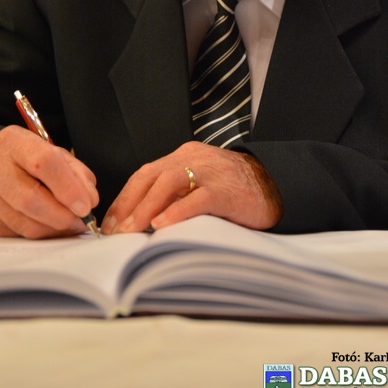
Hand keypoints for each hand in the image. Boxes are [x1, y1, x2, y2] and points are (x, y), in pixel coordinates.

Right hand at [0, 126, 98, 237]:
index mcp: (13, 142)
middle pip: (30, 199)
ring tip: (70, 223)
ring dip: (54, 228)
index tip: (85, 205)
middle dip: (62, 215)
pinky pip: (17, 234)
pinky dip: (40, 233)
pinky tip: (48, 224)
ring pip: (25, 223)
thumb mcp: (53, 153)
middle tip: (81, 219)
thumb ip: (76, 173)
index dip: (68, 187)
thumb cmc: (25, 160)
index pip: (43, 162)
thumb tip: (89, 200)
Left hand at [101, 141, 282, 233]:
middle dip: (128, 204)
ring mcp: (209, 172)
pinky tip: (162, 225)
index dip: (124, 197)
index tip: (111, 221)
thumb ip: (176, 194)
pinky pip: (197, 199)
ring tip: (131, 230)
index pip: (145, 174)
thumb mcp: (200, 185)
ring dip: (145, 208)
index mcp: (184, 156)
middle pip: (150, 176)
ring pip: (168, 183)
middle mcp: (193, 159)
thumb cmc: (236, 191)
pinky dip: (176, 211)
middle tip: (114, 230)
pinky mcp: (226, 190)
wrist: (277, 184)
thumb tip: (142, 222)